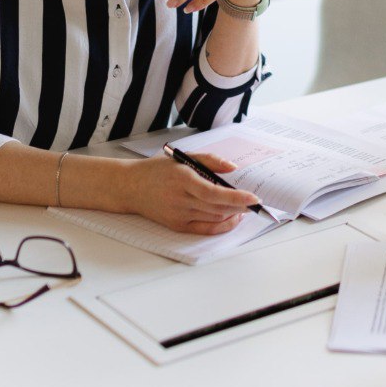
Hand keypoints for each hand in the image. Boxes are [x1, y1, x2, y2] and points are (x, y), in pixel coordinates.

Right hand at [121, 152, 260, 234]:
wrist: (130, 187)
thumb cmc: (157, 170)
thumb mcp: (182, 157)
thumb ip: (210, 160)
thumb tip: (234, 169)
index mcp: (182, 179)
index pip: (215, 193)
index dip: (236, 197)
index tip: (254, 198)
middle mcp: (180, 200)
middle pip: (218, 208)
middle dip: (240, 207)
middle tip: (255, 203)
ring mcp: (178, 215)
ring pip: (214, 218)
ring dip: (233, 214)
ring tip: (245, 207)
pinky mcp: (177, 226)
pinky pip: (204, 229)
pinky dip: (221, 225)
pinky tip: (232, 218)